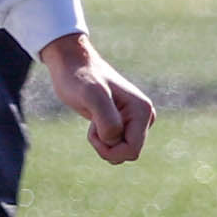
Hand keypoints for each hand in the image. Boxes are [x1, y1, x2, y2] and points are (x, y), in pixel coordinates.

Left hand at [40, 32, 153, 164]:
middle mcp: (145, 115)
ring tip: (94, 119)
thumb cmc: (79, 77)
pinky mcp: (126, 121)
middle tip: (93, 123)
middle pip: (128, 153)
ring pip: (122, 151)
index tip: (94, 128)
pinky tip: (95, 120)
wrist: (71, 63)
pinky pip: (117, 145)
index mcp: (143, 110)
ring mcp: (136, 119)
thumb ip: (107, 120)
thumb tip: (115, 139)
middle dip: (106, 146)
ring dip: (103, 142)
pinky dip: (102, 139)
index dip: (109, 149)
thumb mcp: (91, 96)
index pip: (132, 151)